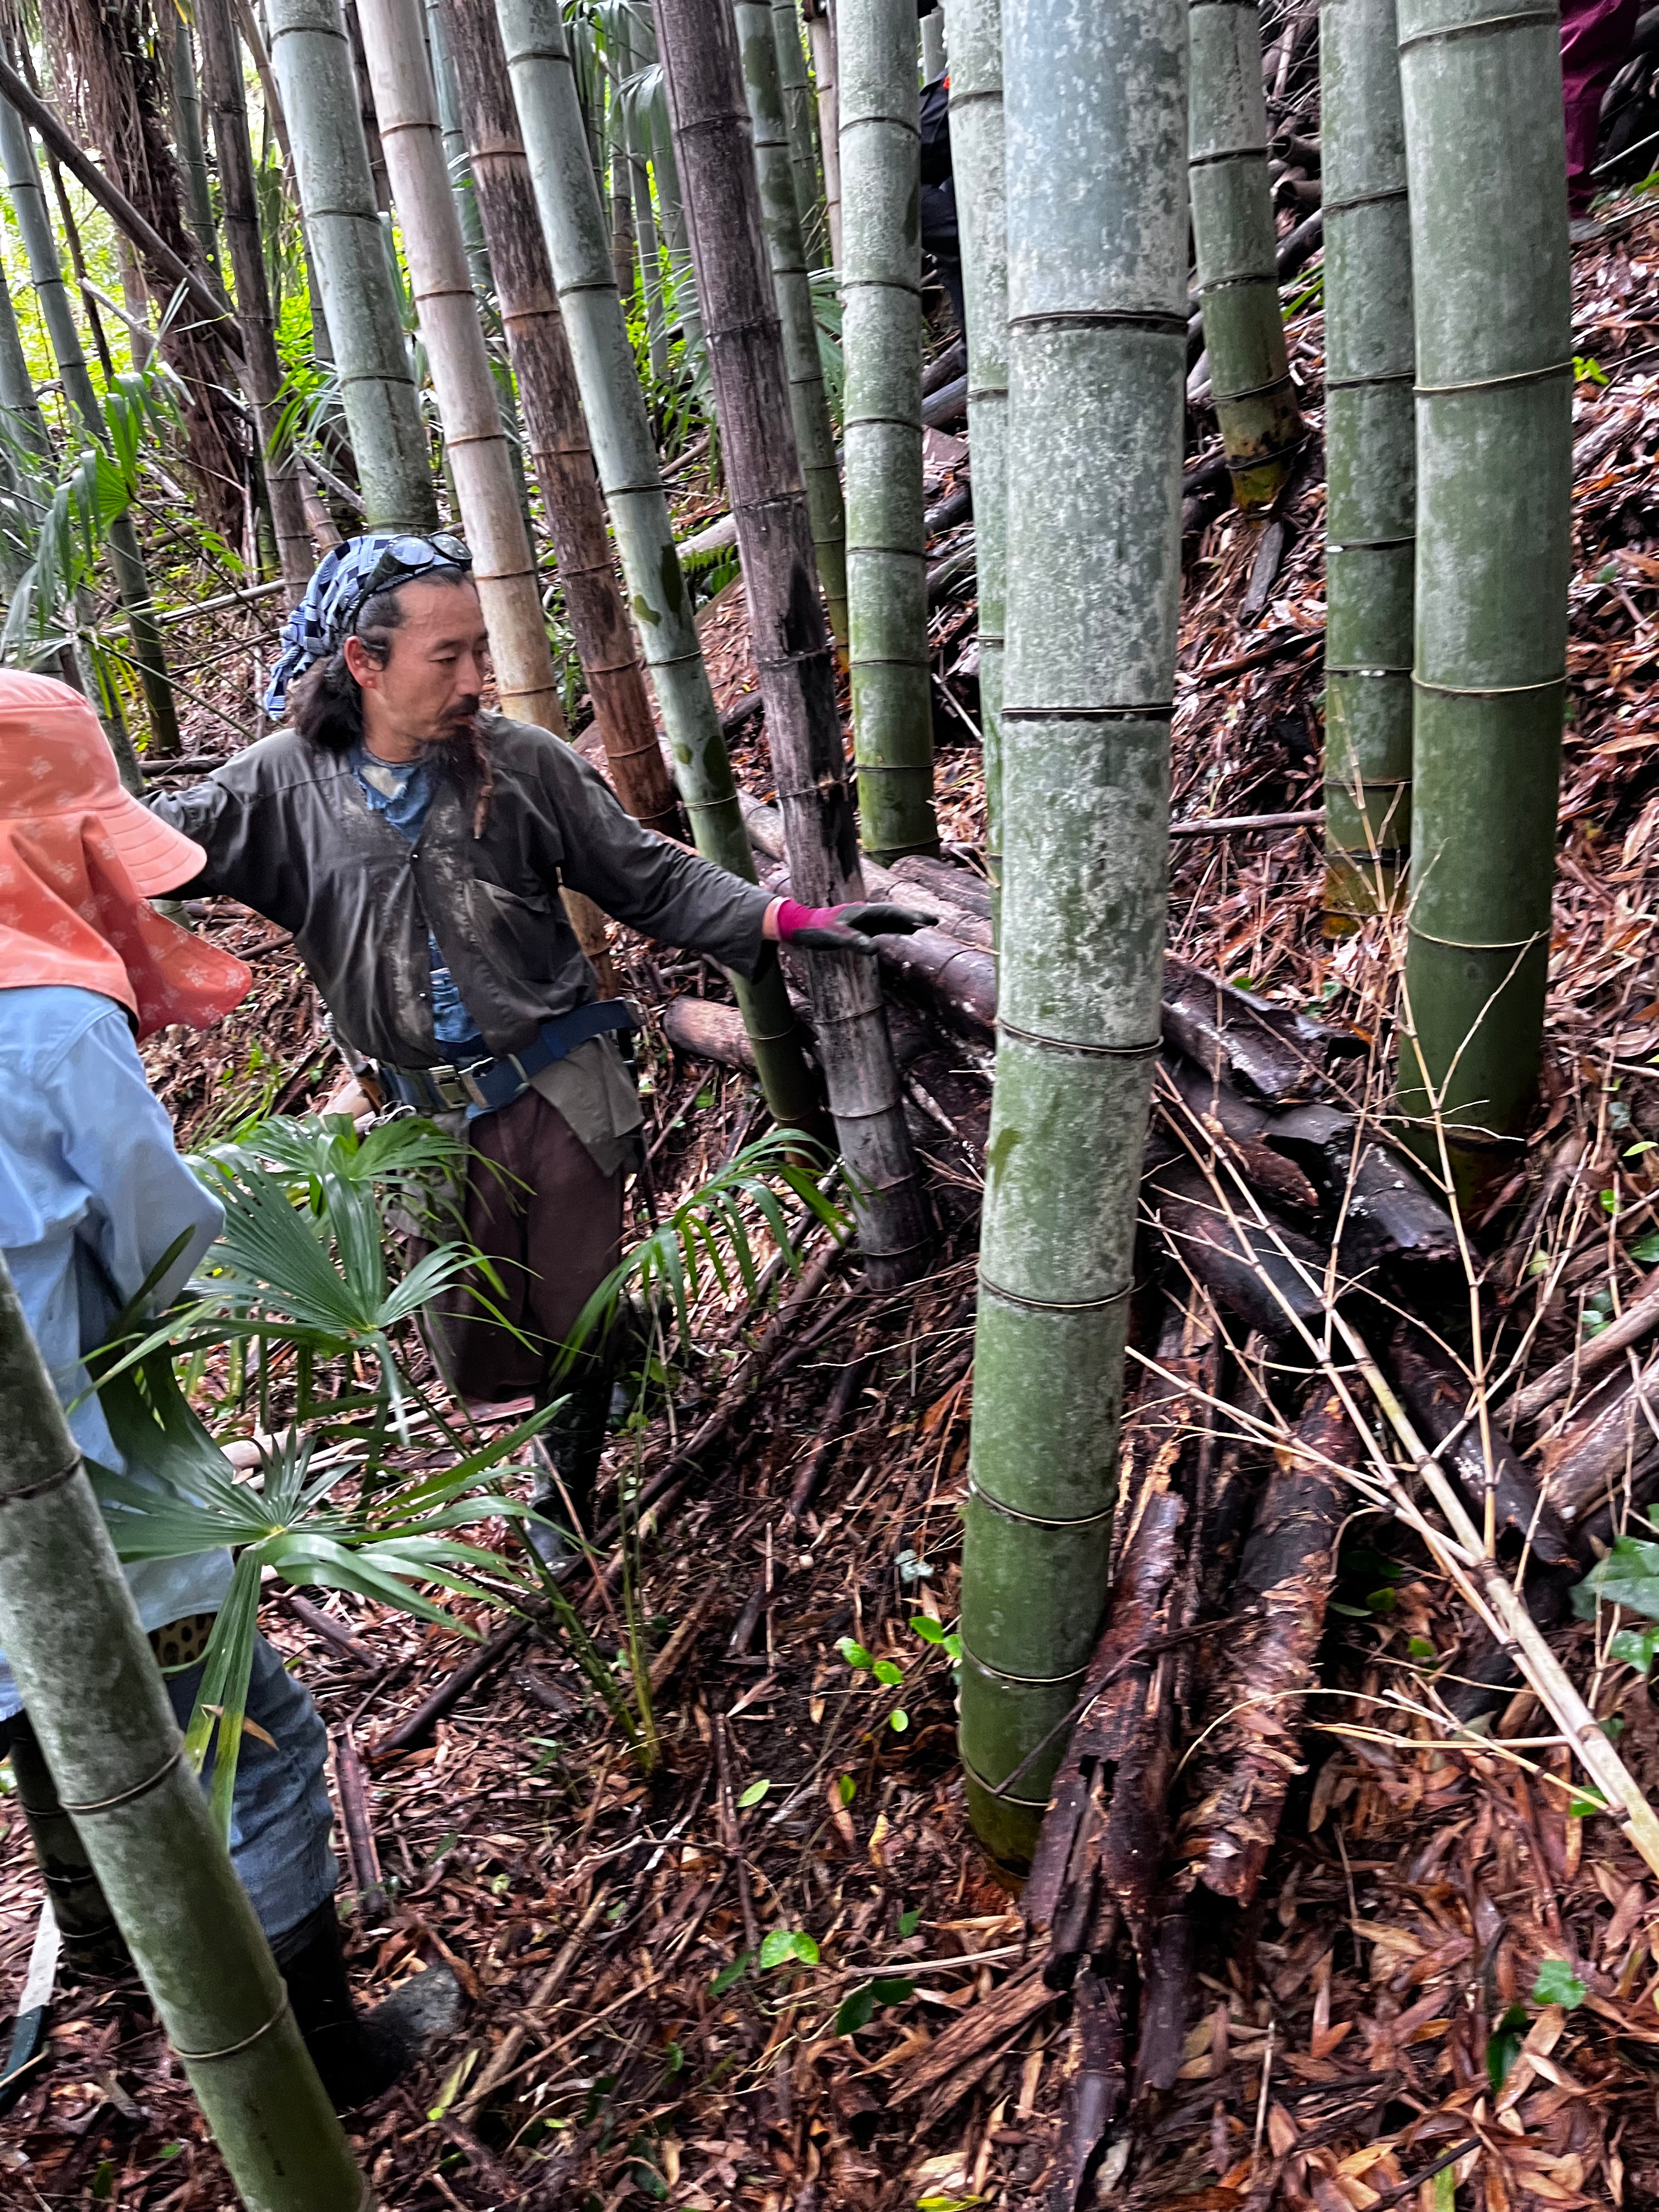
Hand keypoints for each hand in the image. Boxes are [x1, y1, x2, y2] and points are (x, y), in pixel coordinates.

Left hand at [773, 898, 936, 953]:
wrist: (801, 926)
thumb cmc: (817, 930)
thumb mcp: (835, 937)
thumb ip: (855, 942)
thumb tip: (875, 949)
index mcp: (863, 911)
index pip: (892, 912)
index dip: (911, 915)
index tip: (927, 920)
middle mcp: (866, 913)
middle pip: (895, 913)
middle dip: (914, 917)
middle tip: (934, 921)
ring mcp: (864, 920)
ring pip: (890, 920)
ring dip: (907, 923)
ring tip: (924, 928)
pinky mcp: (860, 927)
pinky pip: (883, 928)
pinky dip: (896, 929)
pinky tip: (906, 933)